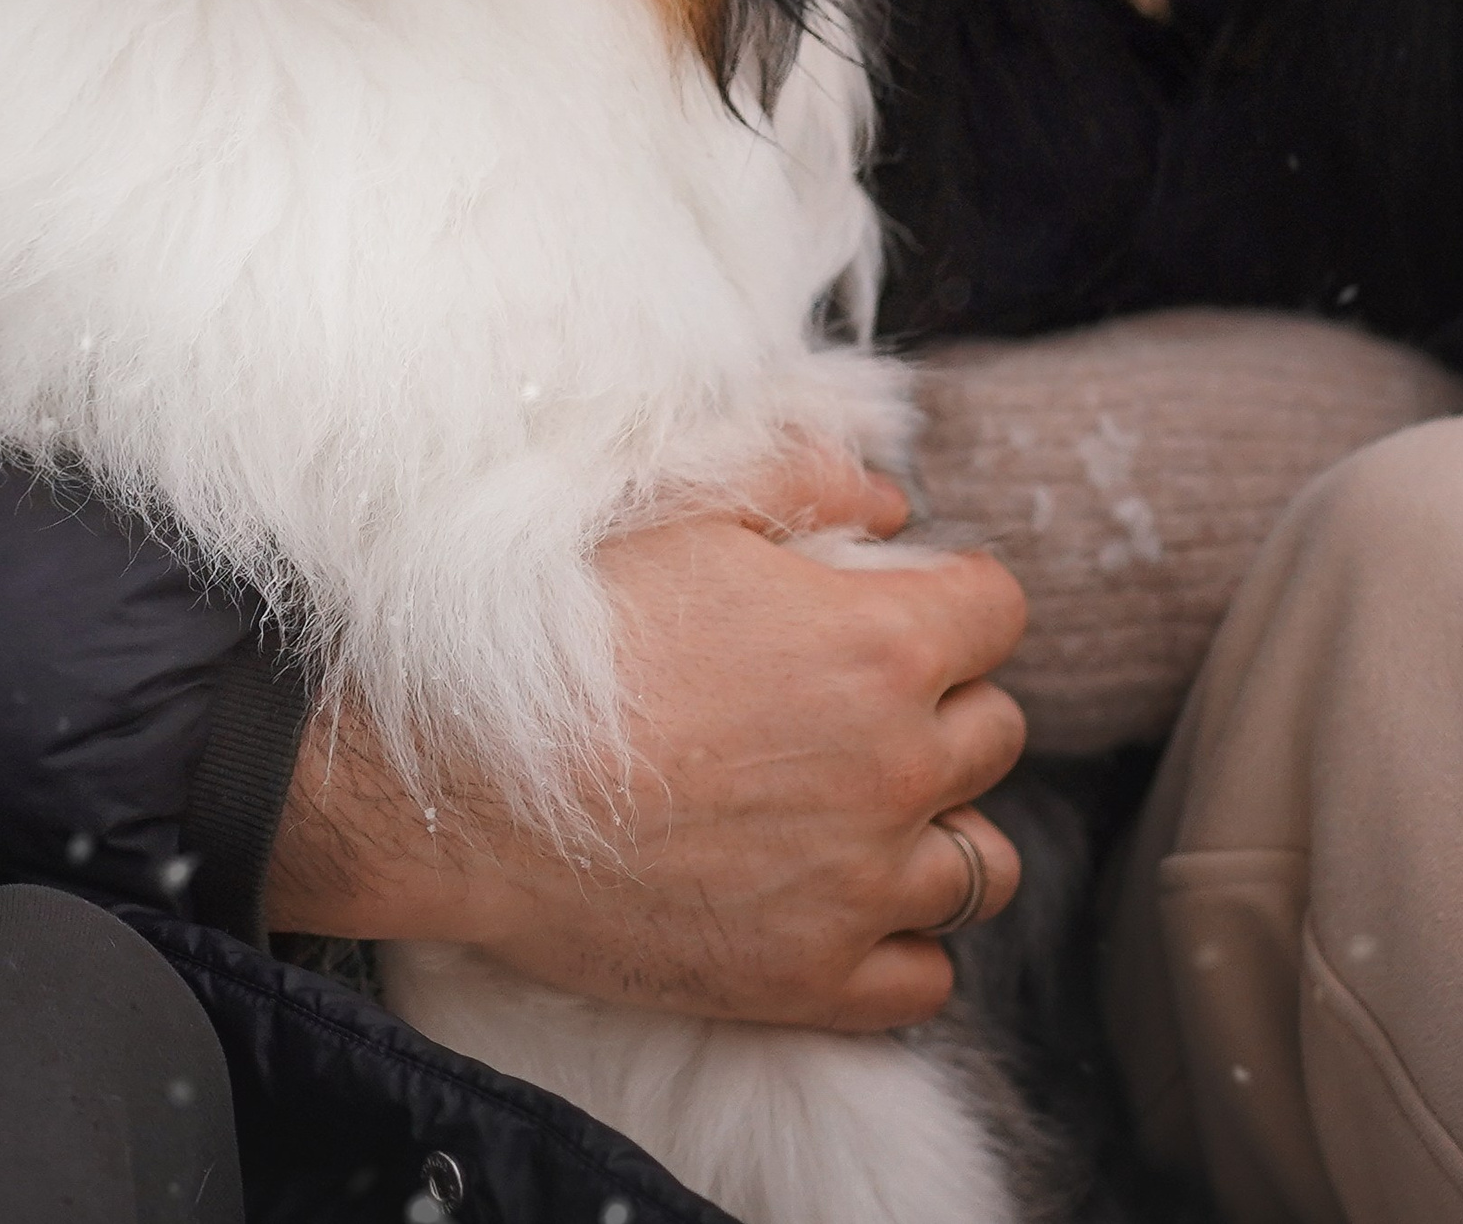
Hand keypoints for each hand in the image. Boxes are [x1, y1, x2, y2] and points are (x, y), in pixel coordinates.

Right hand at [263, 456, 1026, 1028]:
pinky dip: (897, 940)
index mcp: (881, 642)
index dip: (950, 598)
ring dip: (938, 828)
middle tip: (856, 698)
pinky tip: (832, 896)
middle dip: (944, 704)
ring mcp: (861, 887)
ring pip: (982, 865)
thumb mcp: (684, 510)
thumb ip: (806, 482)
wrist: (462, 788)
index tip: (898, 605)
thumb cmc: (566, 633)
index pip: (999, 610)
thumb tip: (888, 503)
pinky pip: (926, 976)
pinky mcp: (813, 981)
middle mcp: (897, 768)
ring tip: (861, 806)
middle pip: (997, 731)